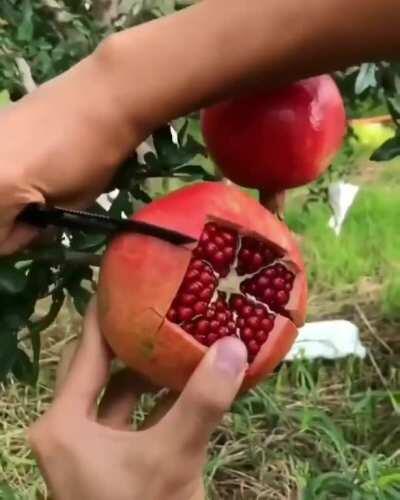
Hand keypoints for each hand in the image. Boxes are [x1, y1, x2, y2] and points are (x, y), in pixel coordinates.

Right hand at [0, 54, 142, 255]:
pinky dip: (4, 172)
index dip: (21, 238)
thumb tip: (25, 227)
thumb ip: (38, 224)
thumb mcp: (70, 205)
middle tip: (38, 205)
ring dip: (5, 195)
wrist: (102, 98)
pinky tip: (27, 162)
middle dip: (8, 217)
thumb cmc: (94, 156)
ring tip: (35, 181)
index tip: (43, 224)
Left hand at [28, 299, 246, 499]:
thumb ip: (202, 401)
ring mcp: (91, 447)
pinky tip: (189, 379)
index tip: (122, 277)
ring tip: (181, 335)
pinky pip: (135, 416)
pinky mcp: (114, 462)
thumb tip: (234, 347)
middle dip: (131, 336)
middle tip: (159, 300)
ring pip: (121, 392)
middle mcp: (70, 429)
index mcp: (64, 423)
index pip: (84, 350)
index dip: (102, 311)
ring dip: (151, 369)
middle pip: (101, 366)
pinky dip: (159, 398)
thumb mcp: (172, 456)